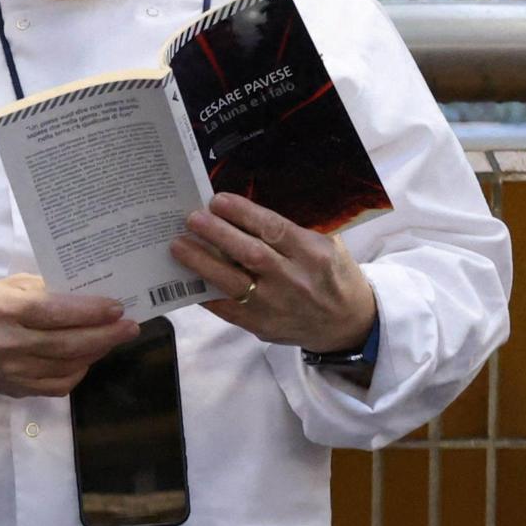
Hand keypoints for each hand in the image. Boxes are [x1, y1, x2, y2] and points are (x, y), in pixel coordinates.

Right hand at [0, 273, 137, 417]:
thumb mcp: (6, 287)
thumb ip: (44, 290)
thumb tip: (86, 294)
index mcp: (4, 310)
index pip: (55, 311)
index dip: (90, 311)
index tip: (117, 306)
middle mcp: (10, 343)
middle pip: (68, 344)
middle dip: (106, 335)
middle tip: (130, 327)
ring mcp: (15, 372)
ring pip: (69, 366)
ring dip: (97, 352)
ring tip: (114, 337)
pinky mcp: (19, 389)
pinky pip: (60, 384)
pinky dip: (79, 370)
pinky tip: (88, 356)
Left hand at [173, 193, 376, 355]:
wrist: (346, 323)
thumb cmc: (332, 274)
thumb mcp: (327, 244)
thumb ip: (292, 229)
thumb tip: (246, 207)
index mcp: (313, 254)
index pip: (274, 229)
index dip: (243, 213)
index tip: (217, 200)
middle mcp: (294, 280)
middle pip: (250, 254)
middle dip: (217, 234)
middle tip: (192, 218)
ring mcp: (276, 306)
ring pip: (233, 283)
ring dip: (202, 263)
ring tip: (178, 245)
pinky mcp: (261, 326)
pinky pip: (227, 309)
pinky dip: (205, 293)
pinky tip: (186, 278)